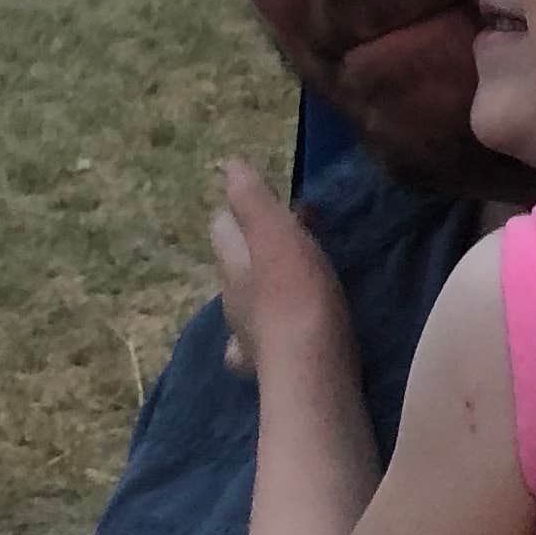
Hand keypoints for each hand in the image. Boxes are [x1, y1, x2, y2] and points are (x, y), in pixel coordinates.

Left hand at [212, 160, 349, 380]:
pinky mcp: (268, 367)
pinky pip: (257, 347)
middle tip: (294, 238)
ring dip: (261, 291)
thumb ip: (253, 200)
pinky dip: (264, 336)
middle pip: (235, 266)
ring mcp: (246, 338)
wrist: (310, 370)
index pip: (224, 227)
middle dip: (254, 250)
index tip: (276, 203)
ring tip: (290, 283)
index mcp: (234, 265)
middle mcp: (233, 301)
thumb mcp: (277, 234)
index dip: (242, 211)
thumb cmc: (296, 295)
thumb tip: (229, 164)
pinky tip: (274, 338)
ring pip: (244, 306)